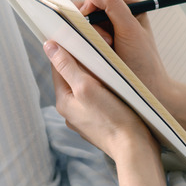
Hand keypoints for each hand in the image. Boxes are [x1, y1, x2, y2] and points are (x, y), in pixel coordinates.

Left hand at [45, 40, 153, 160]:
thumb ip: (68, 66)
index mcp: (64, 101)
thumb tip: (49, 46)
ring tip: (114, 70)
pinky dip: (106, 92)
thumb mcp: (88, 87)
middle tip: (104, 53)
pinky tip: (119, 91)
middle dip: (86, 65)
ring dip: (97, 79)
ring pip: (88, 90)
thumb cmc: (115, 117)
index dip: (70, 50)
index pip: (60, 67)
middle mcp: (71, 111)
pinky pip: (99, 102)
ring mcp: (86, 119)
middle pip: (74, 78)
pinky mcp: (101, 124)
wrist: (135, 146)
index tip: (84, 39)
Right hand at [78, 0, 185, 140]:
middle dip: (90, 14)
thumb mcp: (131, 29)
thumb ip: (113, 4)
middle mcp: (114, 14)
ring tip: (106, 46)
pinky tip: (96, 52)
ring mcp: (103, 28)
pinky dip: (83, 41)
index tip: (93, 5)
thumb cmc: (143, 61)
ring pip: (80, 18)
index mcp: (129, 5)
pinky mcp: (92, 42)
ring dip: (88, 30)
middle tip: (104, 35)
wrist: (144, 91)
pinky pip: (78, 33)